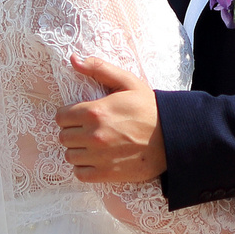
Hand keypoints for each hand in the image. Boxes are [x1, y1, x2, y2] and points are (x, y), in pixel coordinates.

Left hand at [57, 52, 163, 182]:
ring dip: (78, 150)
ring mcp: (99, 157)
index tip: (78, 116)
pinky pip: (80, 173)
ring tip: (91, 145)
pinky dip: (84, 167)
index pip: (61, 117)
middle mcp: (94, 135)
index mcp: (96, 111)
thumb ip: (99, 69)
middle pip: (63, 137)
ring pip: (70, 155)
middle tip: (87, 130)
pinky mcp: (107, 174)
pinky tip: (95, 159)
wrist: (174, 136)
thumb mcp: (127, 82)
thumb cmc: (150, 108)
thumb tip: (73, 59)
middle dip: (72, 132)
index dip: (68, 115)